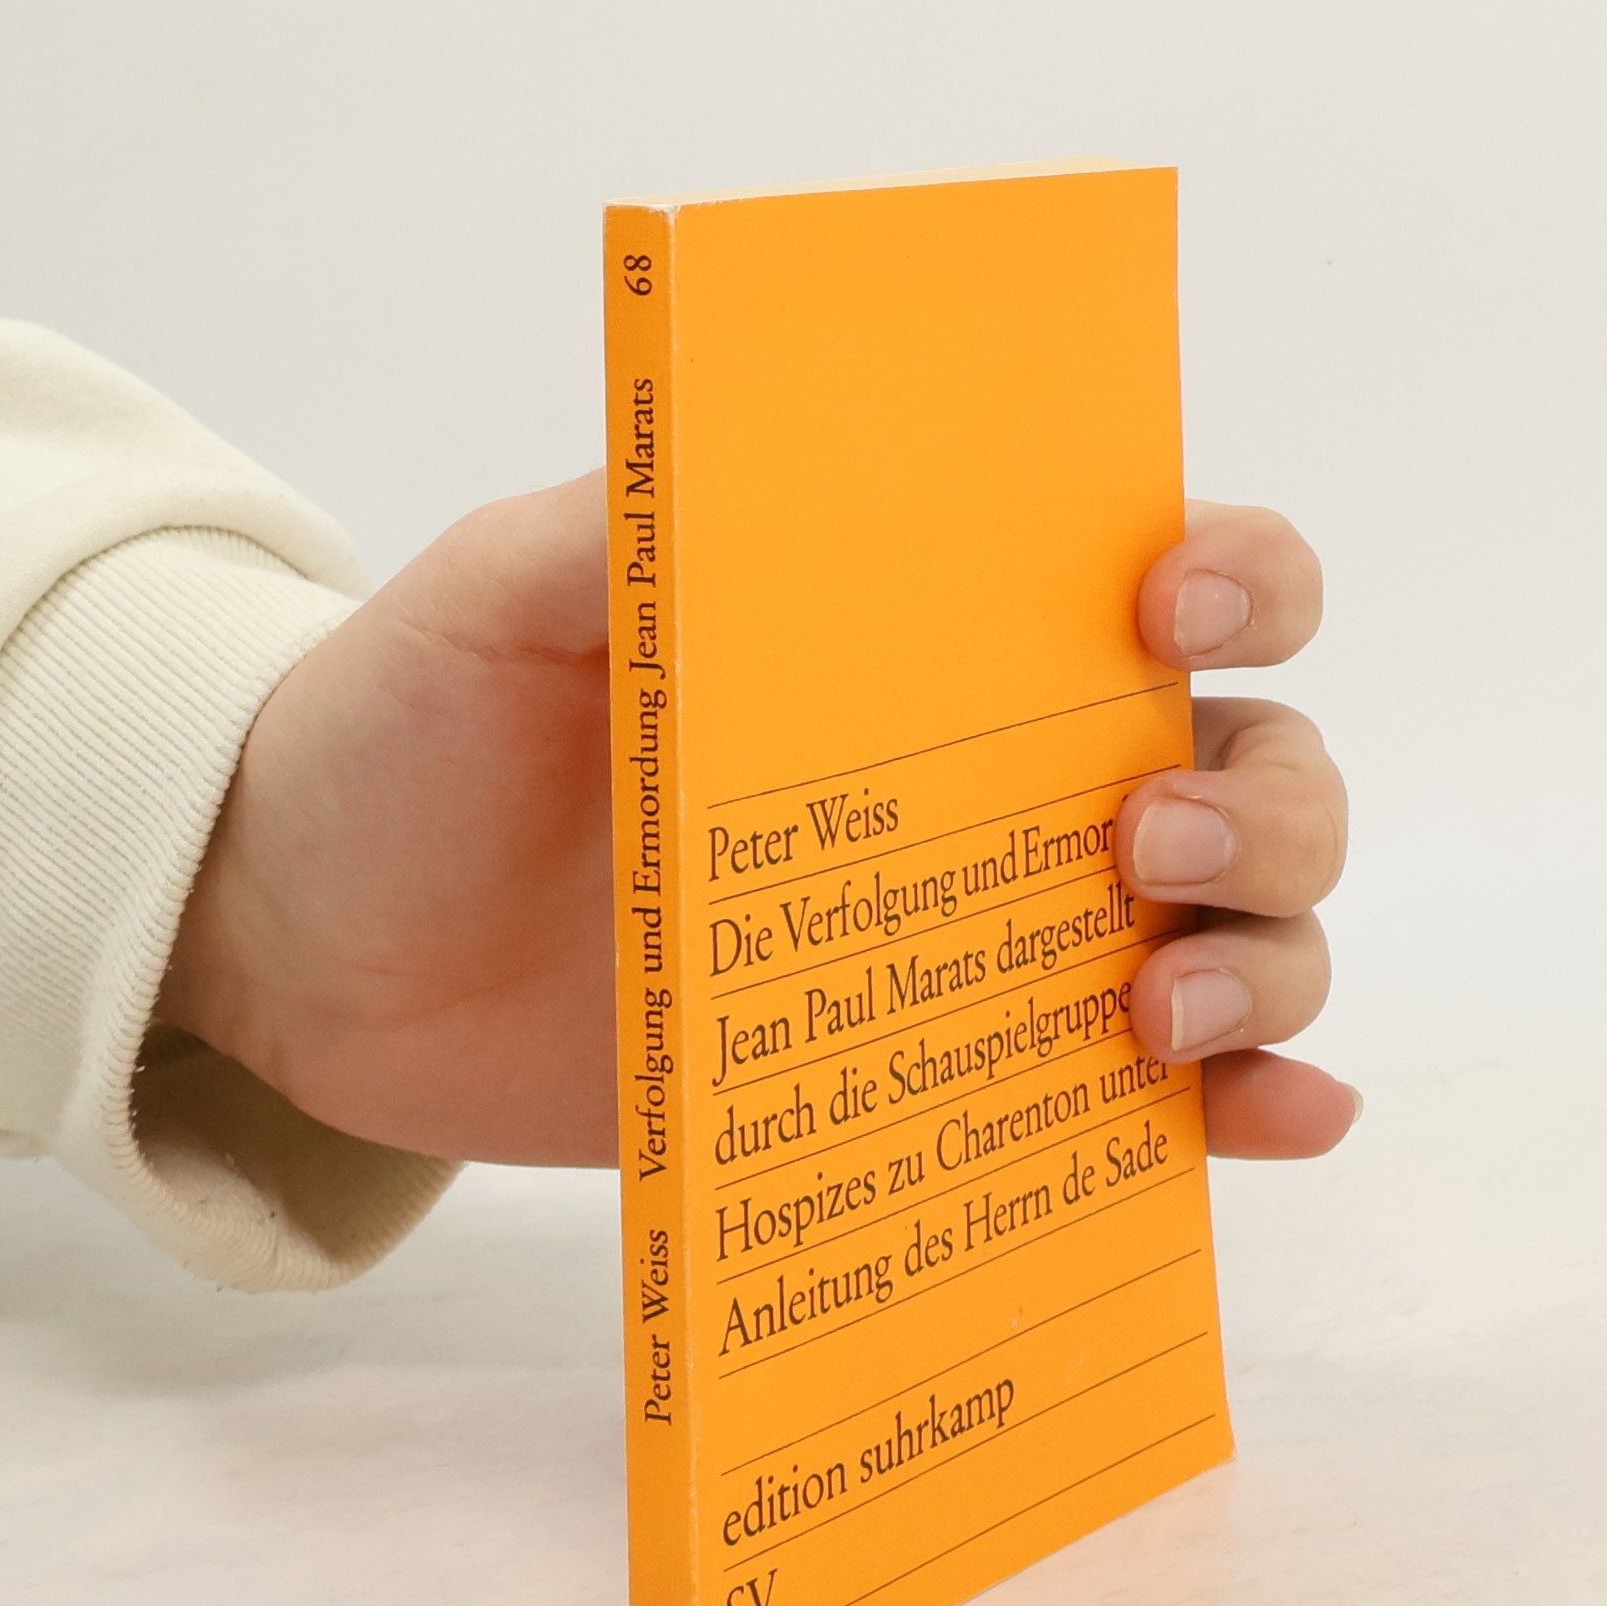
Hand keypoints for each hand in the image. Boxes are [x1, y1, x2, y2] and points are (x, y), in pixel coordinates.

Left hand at [162, 480, 1351, 1166]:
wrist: (333, 956)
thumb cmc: (417, 744)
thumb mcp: (500, 605)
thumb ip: (620, 530)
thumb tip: (766, 482)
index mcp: (930, 640)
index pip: (1169, 576)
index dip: (1235, 575)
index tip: (1163, 611)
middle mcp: (1002, 784)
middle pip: (1255, 767)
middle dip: (1262, 805)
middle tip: (1140, 846)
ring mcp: (984, 942)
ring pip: (1241, 932)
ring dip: (1263, 962)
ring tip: (1153, 1009)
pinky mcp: (940, 1077)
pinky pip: (1154, 1098)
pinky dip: (1244, 1107)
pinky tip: (1273, 1123)